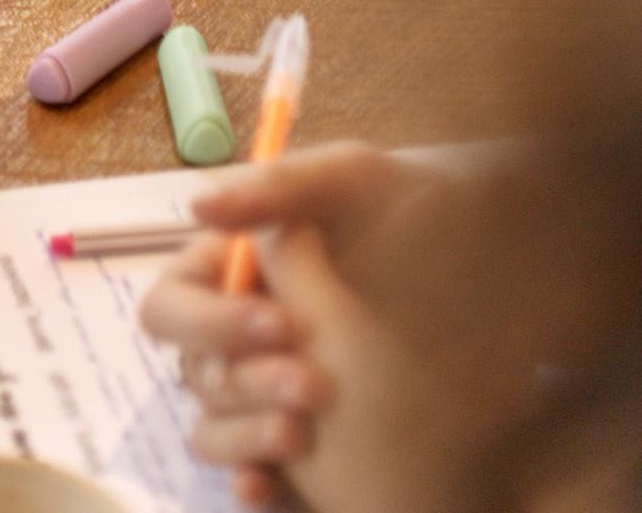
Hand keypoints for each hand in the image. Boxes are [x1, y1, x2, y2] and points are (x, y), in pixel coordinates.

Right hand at [141, 148, 474, 512]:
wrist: (492, 276)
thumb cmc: (413, 213)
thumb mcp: (350, 184)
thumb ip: (275, 191)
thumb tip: (196, 206)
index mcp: (234, 272)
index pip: (174, 301)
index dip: (209, 318)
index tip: (278, 325)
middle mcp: (236, 335)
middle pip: (193, 370)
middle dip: (242, 381)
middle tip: (312, 385)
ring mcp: (261, 395)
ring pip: (210, 428)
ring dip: (245, 433)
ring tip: (302, 434)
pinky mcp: (289, 447)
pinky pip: (246, 474)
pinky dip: (250, 483)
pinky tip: (266, 489)